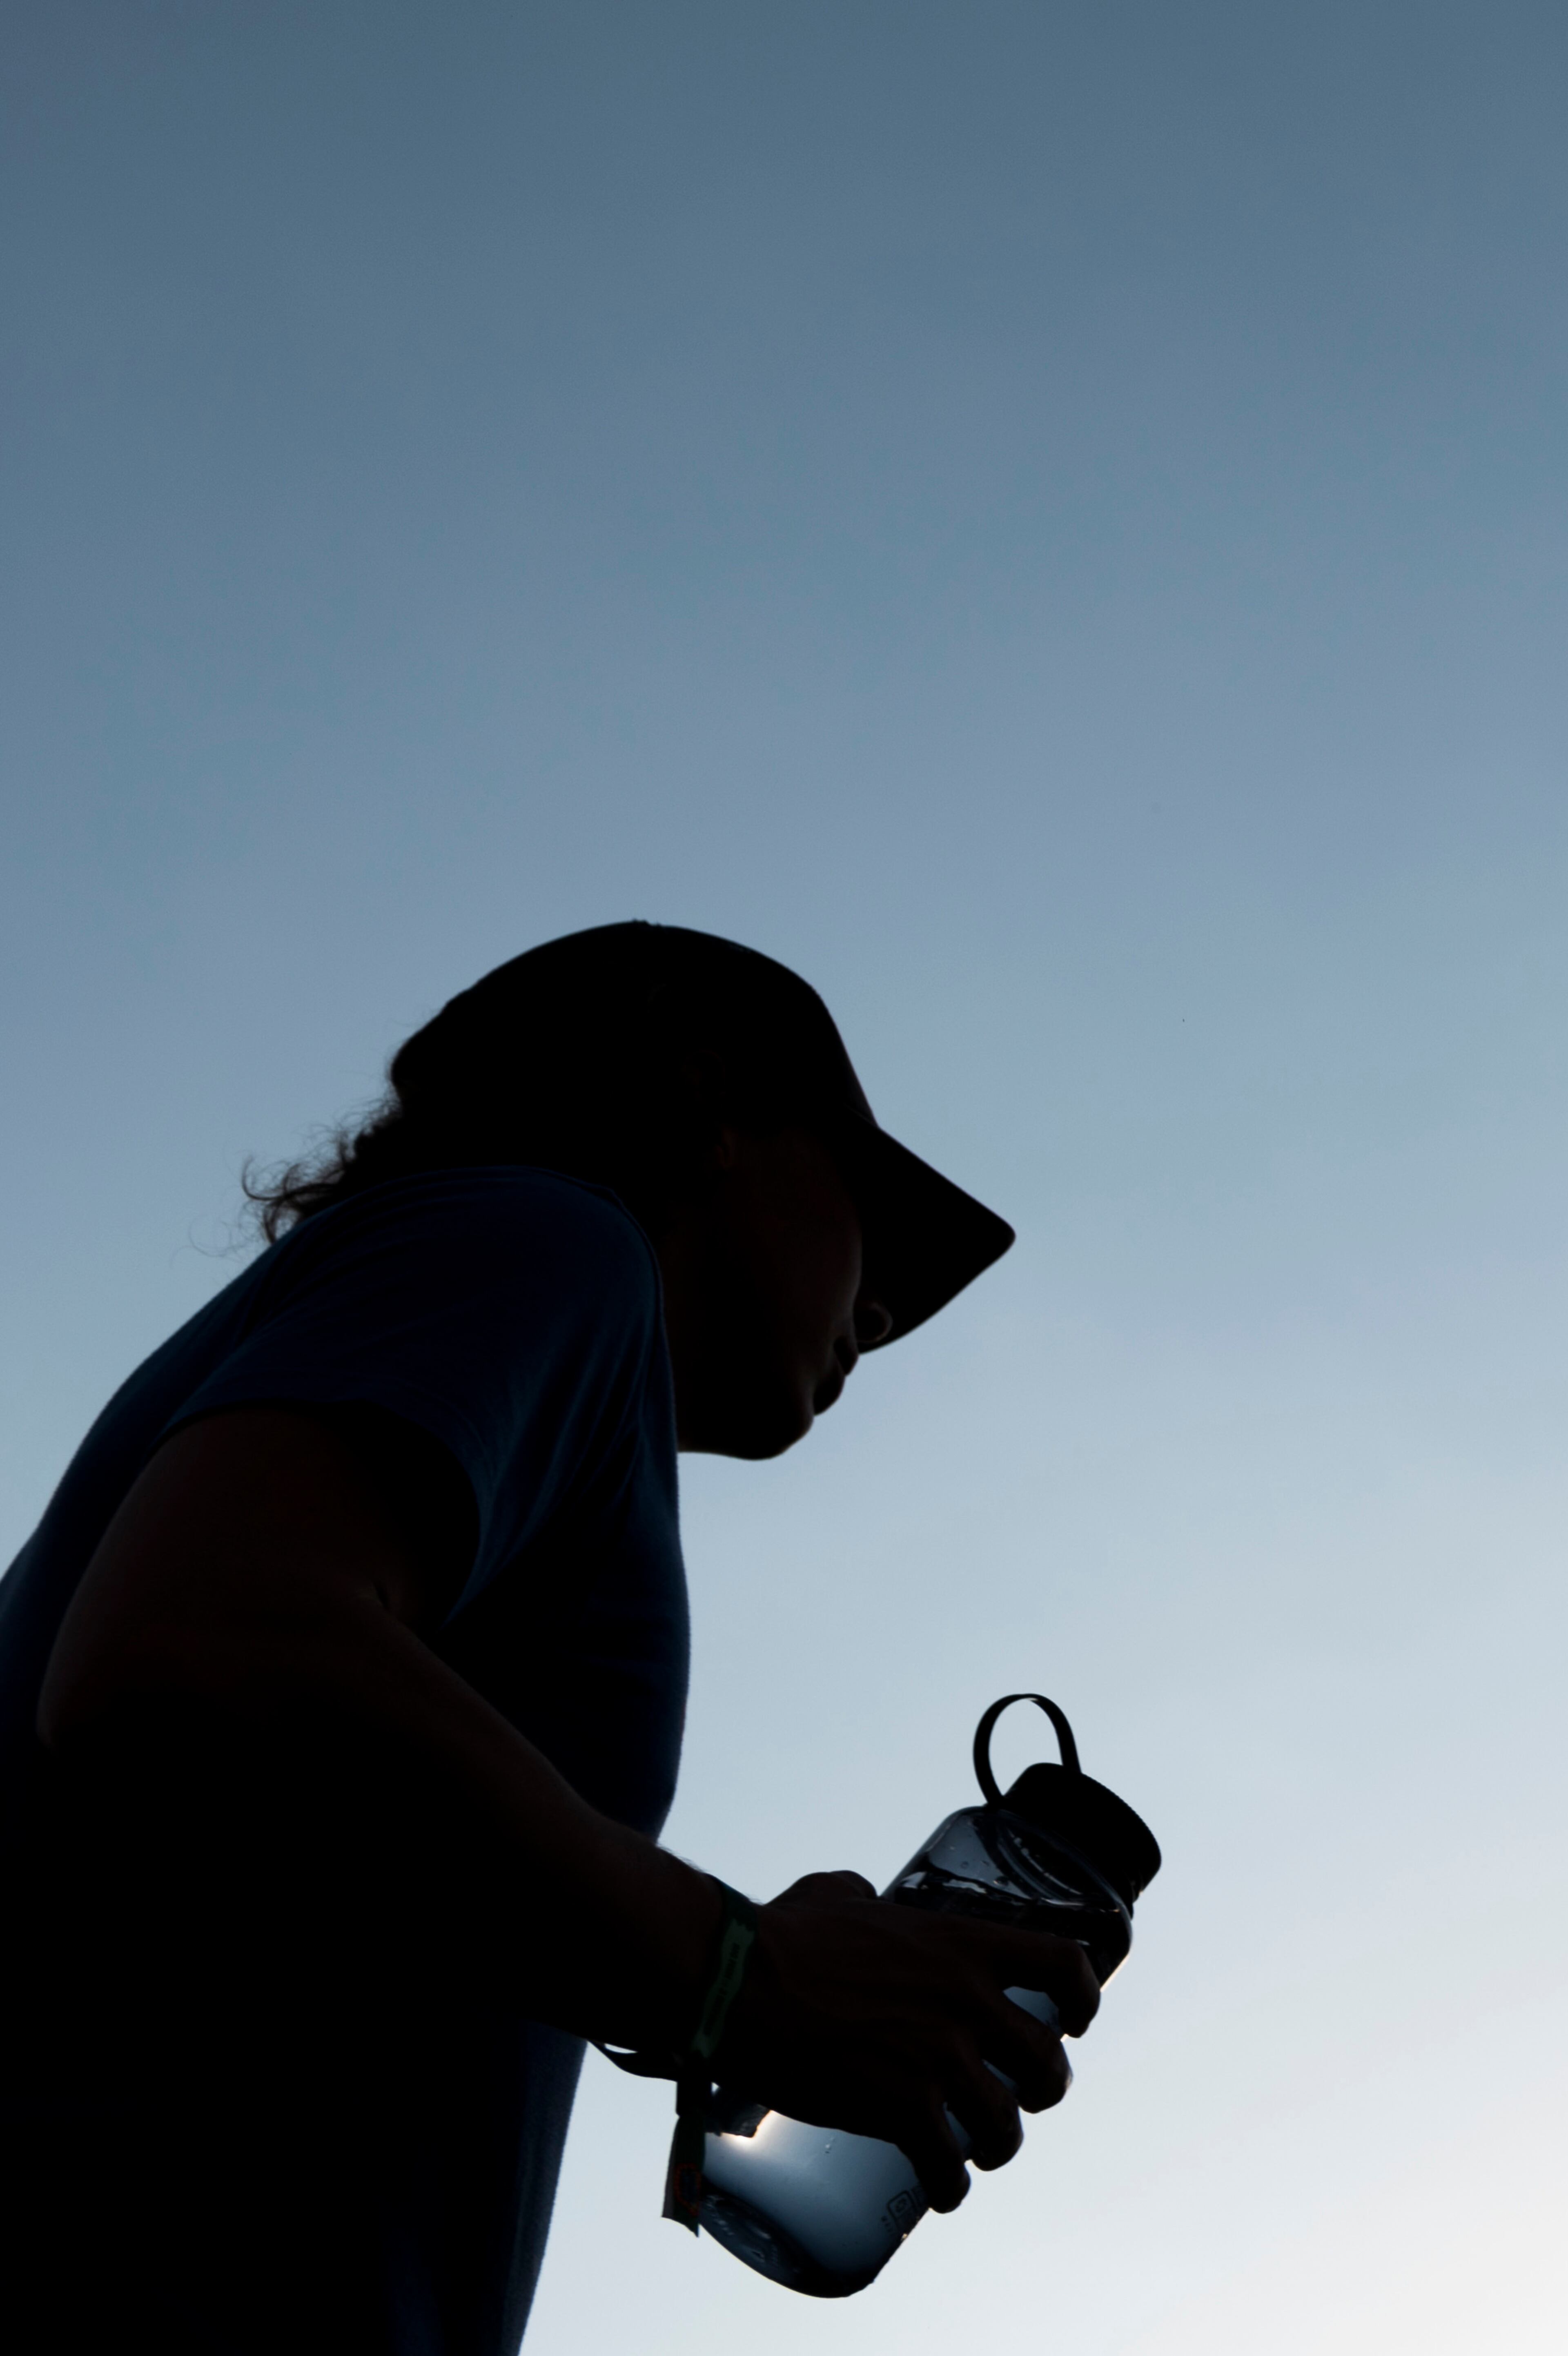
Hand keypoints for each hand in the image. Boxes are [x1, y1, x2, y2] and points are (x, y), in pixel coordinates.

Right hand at [716, 1869, 1098, 2213]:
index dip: (1083, 1997)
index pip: (1065, 1965)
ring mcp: (936, 2058)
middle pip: (1046, 2063)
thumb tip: (863, 1897)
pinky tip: (941, 2190)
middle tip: (1016, 2095)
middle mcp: (964, 2001)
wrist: (736, 1982)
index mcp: (961, 1944)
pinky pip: (949, 2168)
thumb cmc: (778, 1933)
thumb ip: (865, 1895)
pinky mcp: (900, 2110)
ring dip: (997, 2145)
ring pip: (1006, 2125)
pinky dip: (950, 2188)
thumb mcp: (838, 1894)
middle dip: (1039, 2088)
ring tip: (977, 2152)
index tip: (1076, 2020)